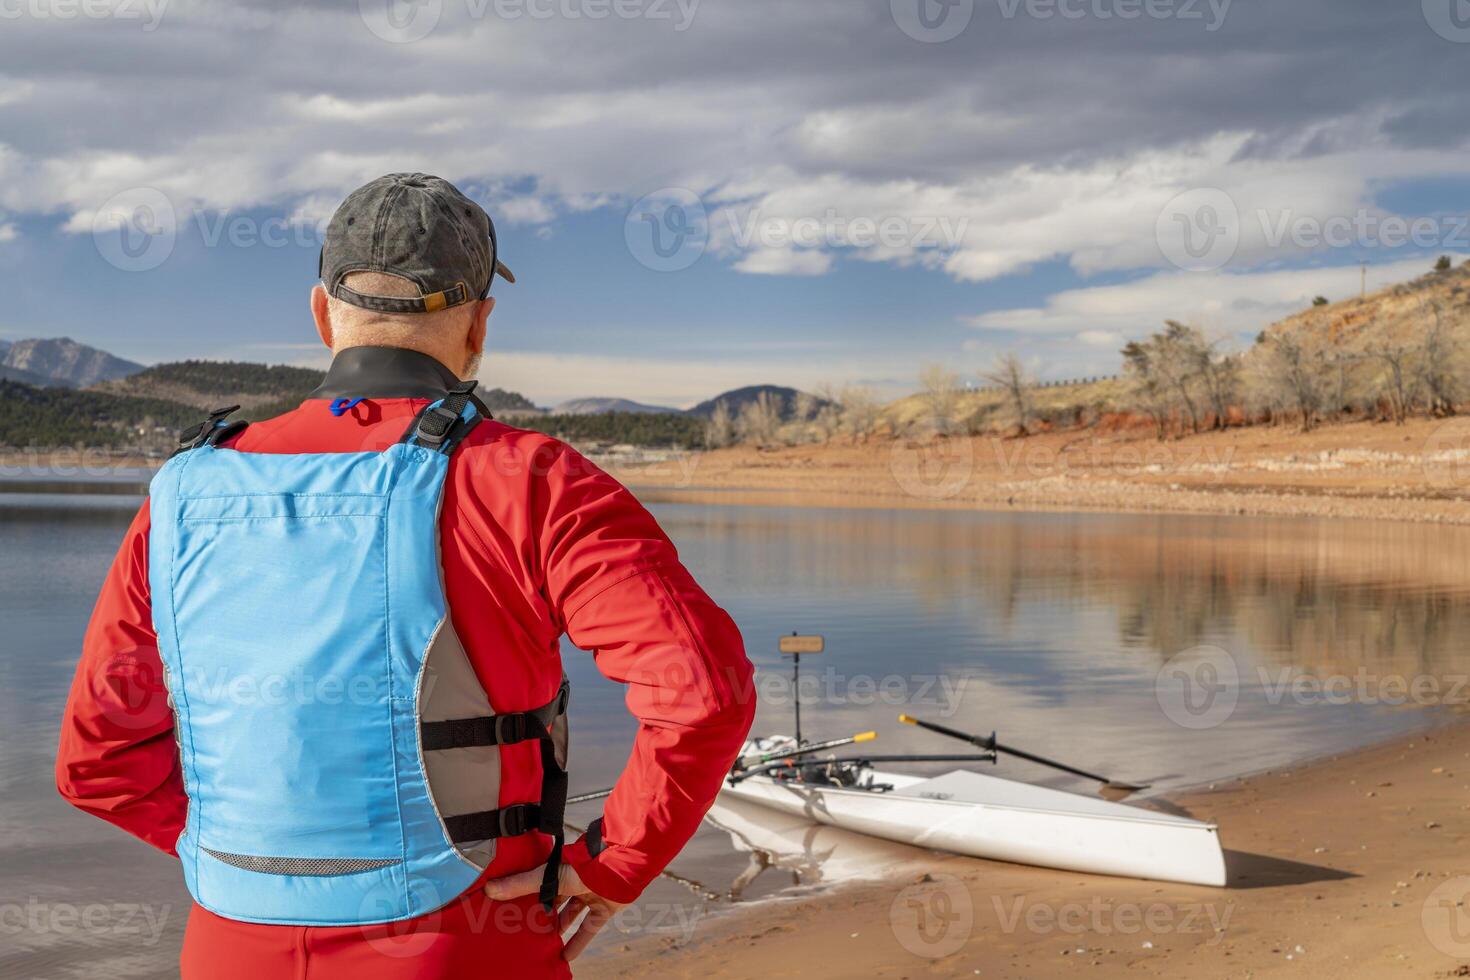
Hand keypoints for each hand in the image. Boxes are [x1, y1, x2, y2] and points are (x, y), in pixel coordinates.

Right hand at [483, 862, 626, 961]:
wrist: (619, 867)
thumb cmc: (582, 866)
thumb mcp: (549, 876)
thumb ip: (521, 884)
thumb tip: (489, 889)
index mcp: (558, 871)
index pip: (538, 886)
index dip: (526, 899)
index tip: (510, 913)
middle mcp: (573, 883)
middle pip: (554, 902)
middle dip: (541, 916)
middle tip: (524, 932)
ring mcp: (589, 895)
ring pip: (570, 916)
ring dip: (558, 930)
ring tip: (541, 946)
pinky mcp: (603, 908)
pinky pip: (588, 929)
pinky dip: (578, 943)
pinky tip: (565, 957)